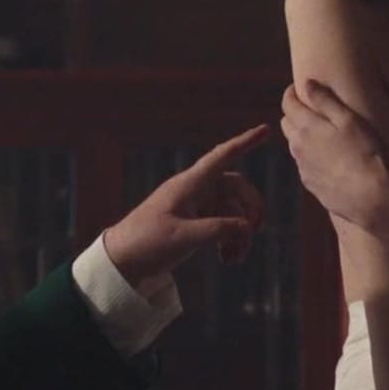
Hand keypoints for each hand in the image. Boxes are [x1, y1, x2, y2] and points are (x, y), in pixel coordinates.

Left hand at [103, 125, 268, 287]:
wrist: (123, 260)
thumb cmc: (147, 242)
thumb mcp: (183, 237)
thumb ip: (218, 230)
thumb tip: (246, 227)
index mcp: (190, 184)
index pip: (222, 156)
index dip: (245, 142)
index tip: (266, 129)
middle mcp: (196, 191)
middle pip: (237, 188)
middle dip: (250, 210)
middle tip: (253, 234)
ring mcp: (197, 206)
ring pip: (234, 211)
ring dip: (240, 234)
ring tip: (235, 259)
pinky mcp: (196, 223)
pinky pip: (225, 225)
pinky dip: (231, 240)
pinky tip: (228, 259)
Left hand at [280, 81, 388, 233]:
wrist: (371, 198)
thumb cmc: (365, 154)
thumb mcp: (349, 120)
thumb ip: (325, 100)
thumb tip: (306, 83)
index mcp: (306, 127)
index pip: (287, 103)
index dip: (291, 92)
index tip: (299, 87)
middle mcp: (298, 146)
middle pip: (286, 123)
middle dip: (295, 112)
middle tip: (311, 108)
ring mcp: (303, 167)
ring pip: (294, 144)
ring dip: (301, 134)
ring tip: (321, 132)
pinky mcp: (310, 184)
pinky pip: (304, 163)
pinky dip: (310, 155)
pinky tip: (328, 157)